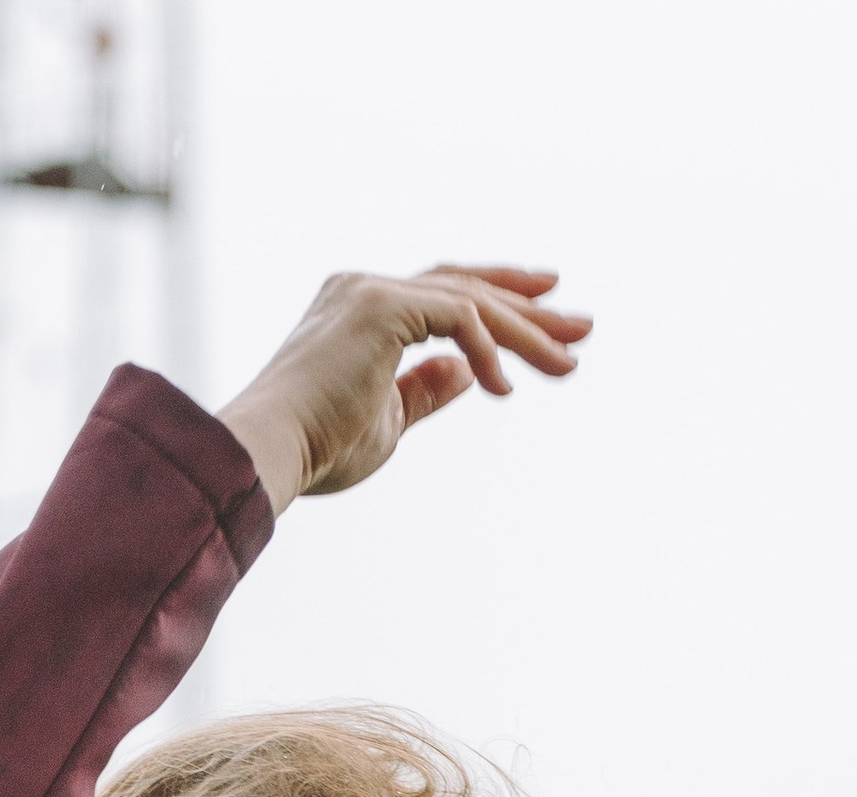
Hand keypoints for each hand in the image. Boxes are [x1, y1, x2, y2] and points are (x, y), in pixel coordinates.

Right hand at [218, 267, 589, 511]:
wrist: (274, 450)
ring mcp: (371, 289)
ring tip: (569, 360)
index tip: (549, 314)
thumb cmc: (319, 449)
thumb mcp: (389, 420)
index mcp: (366, 311)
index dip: (501, 303)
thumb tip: (468, 373)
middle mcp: (367, 288)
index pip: (446, 294)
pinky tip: (504, 388)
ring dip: (526, 330)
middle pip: (466, 286)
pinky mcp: (378, 304)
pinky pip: (456, 316)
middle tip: (581, 327)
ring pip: (469, 299)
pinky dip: (488, 349)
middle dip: (528, 308)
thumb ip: (426, 390)